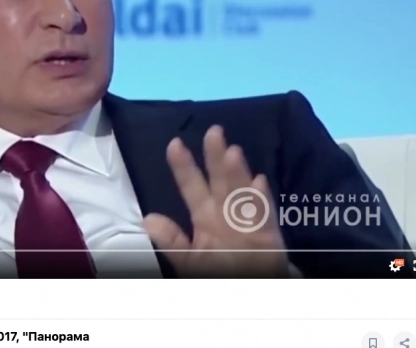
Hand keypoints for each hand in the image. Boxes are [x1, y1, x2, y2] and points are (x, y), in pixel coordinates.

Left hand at [144, 125, 288, 277]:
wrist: (248, 284)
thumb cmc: (219, 268)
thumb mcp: (188, 260)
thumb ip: (171, 240)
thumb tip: (148, 219)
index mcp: (203, 213)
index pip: (191, 184)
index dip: (182, 165)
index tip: (174, 143)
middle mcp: (224, 210)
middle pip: (219, 178)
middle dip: (215, 156)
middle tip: (213, 131)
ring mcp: (246, 217)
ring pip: (240, 190)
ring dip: (237, 174)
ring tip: (232, 153)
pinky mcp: (266, 231)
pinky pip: (263, 213)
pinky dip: (261, 199)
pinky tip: (259, 182)